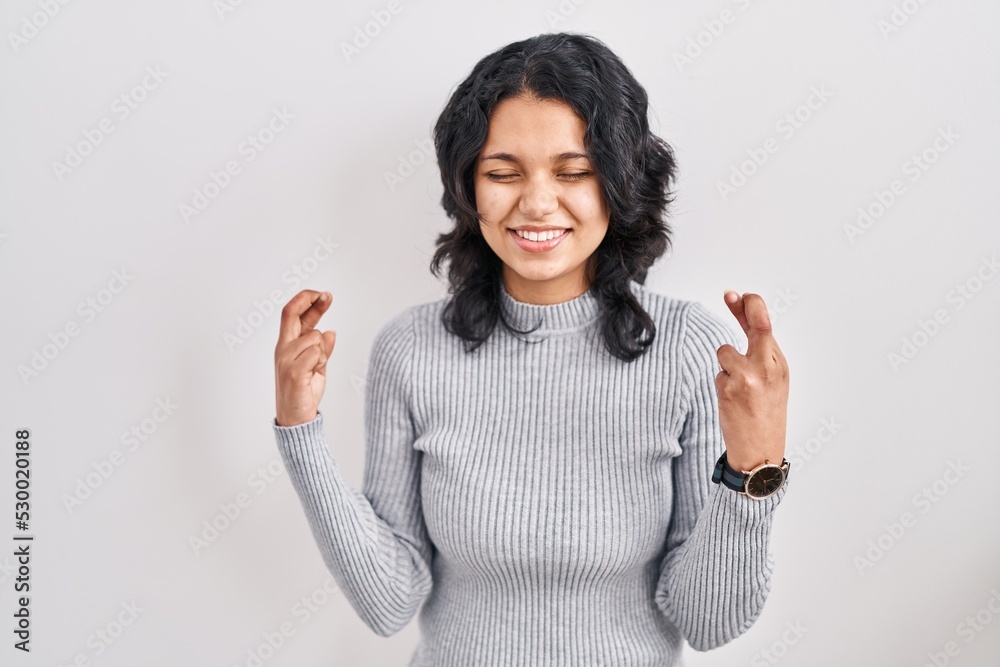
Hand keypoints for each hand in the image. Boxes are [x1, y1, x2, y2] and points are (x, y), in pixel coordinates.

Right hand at [274, 290, 336, 426]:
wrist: (297, 419)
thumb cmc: (304, 393)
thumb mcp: (317, 367)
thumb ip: (322, 349)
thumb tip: (330, 332)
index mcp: (287, 346)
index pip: (293, 315)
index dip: (308, 302)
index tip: (324, 295)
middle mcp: (283, 349)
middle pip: (291, 314)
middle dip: (311, 301)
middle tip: (328, 295)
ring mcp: (286, 359)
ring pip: (314, 337)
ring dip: (323, 352)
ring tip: (316, 369)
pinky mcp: (293, 370)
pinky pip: (316, 353)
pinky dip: (321, 362)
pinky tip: (314, 374)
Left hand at [715, 291, 788, 471]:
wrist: (760, 451)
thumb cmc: (765, 413)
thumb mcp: (771, 379)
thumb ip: (758, 351)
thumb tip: (744, 317)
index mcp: (780, 364)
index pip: (765, 325)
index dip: (751, 305)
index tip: (737, 295)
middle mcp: (767, 367)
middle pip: (756, 323)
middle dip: (742, 306)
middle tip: (729, 293)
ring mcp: (748, 377)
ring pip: (725, 351)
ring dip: (725, 365)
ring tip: (738, 387)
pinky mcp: (729, 389)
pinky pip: (718, 373)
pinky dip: (722, 383)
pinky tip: (733, 401)